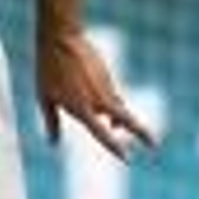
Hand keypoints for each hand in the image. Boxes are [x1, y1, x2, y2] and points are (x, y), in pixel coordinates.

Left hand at [36, 31, 156, 159]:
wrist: (61, 38)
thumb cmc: (47, 69)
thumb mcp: (44, 97)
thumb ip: (51, 121)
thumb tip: (53, 144)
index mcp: (81, 109)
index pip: (102, 134)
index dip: (115, 148)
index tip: (128, 159)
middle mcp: (98, 100)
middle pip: (126, 119)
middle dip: (142, 133)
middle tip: (154, 145)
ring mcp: (106, 86)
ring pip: (118, 107)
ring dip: (118, 119)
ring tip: (116, 128)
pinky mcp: (108, 75)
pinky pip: (112, 94)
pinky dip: (109, 102)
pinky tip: (95, 98)